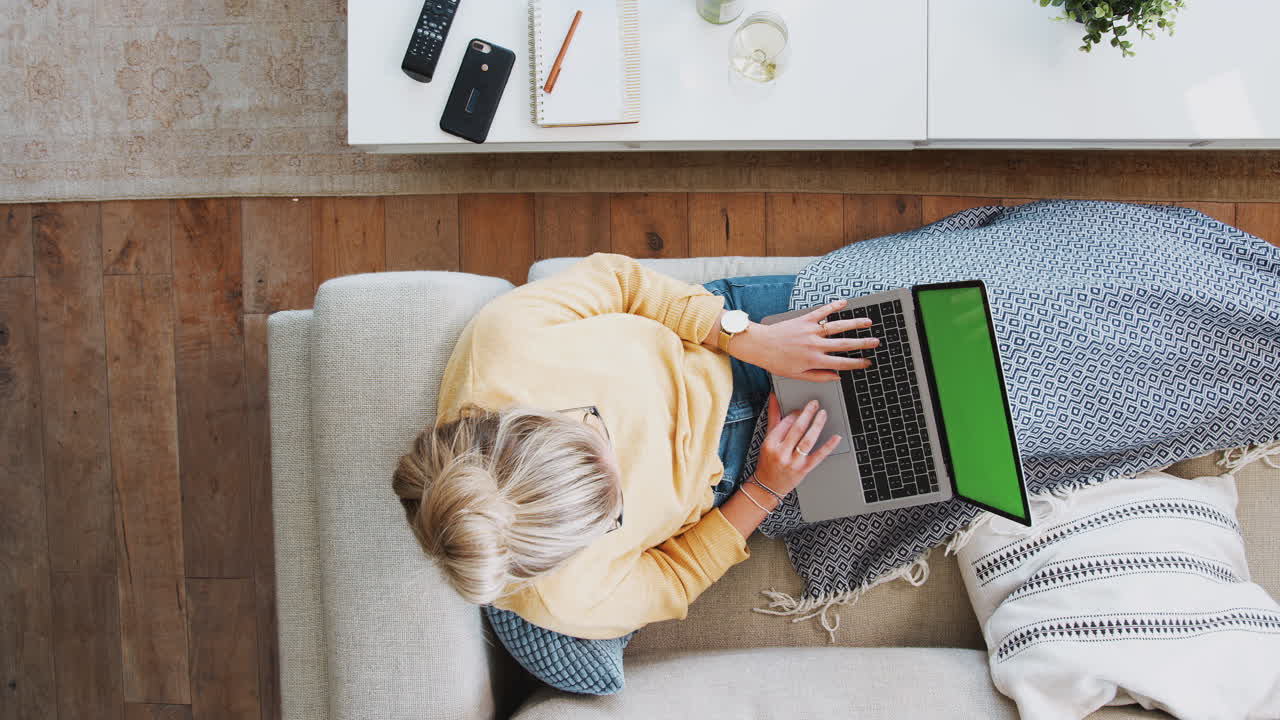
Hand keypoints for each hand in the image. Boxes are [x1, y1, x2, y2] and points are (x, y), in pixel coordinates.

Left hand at [730, 299, 879, 381]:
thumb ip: (819, 376)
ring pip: (837, 326)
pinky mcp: (804, 319)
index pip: (841, 363)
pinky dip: (833, 306)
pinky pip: (821, 312)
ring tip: (868, 322)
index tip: (867, 363)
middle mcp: (815, 344)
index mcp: (814, 360)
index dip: (857, 363)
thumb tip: (836, 376)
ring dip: (854, 324)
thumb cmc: (776, 361)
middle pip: (845, 344)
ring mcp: (811, 330)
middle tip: (876, 342)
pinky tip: (843, 303)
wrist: (760, 345)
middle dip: (862, 343)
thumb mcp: (797, 375)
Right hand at [754, 393, 840, 495]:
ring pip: (807, 441)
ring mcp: (793, 462)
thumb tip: (773, 397)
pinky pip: (818, 456)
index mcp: (770, 443)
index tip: (801, 408)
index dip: (795, 413)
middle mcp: (781, 453)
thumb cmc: (767, 461)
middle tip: (814, 404)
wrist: (768, 486)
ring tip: (823, 414)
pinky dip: (828, 446)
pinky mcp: (804, 470)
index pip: (785, 423)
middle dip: (807, 414)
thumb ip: (773, 417)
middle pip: (797, 429)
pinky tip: (836, 437)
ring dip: (817, 425)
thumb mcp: (767, 439)